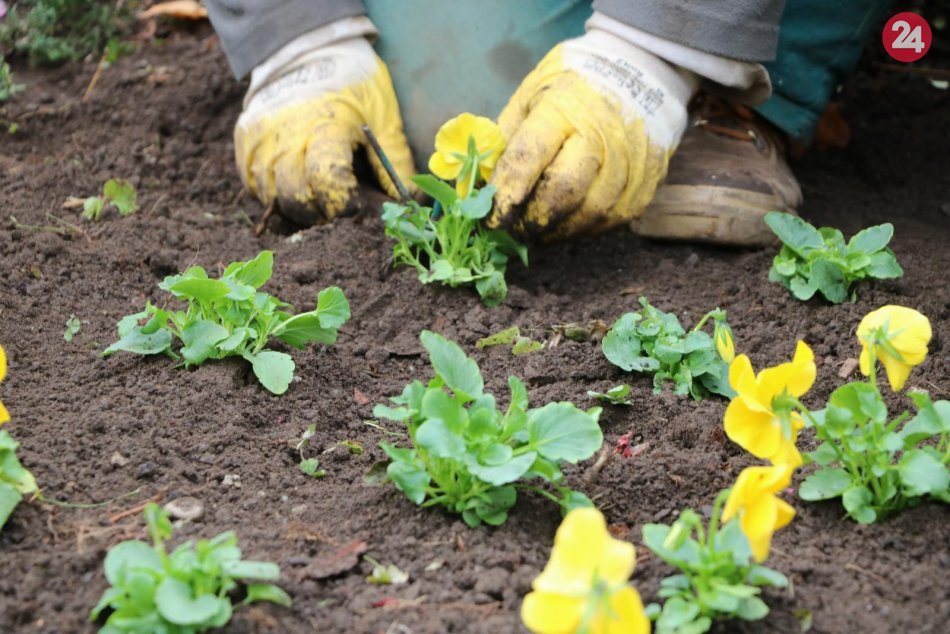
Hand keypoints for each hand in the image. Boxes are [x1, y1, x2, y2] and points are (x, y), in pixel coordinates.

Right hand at [235, 33, 412, 224]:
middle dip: (322, 213)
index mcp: (325, 128)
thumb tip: (409, 200)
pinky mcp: (244, 145)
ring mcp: (259, 142)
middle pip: (296, 199)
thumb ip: (395, 159)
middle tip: (340, 205)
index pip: (327, 183)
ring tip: (319, 195)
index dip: (345, 204)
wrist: (307, 49)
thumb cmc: (352, 84)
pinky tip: (298, 184)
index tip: (358, 205)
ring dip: (298, 208)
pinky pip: (254, 188)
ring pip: (272, 199)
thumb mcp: (383, 114)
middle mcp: (285, 137)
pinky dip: (277, 196)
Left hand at [489, 23, 695, 238]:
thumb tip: (480, 189)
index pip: (529, 157)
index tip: (489, 217)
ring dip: (556, 231)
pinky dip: (582, 228)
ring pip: (589, 214)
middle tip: (511, 230)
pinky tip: (563, 224)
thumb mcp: (531, 96)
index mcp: (564, 107)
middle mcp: (603, 134)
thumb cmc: (575, 85)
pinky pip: (611, 219)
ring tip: (534, 232)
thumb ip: (506, 141)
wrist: (641, 69)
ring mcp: (631, 160)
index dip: (506, 193)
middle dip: (530, 219)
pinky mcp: (646, 182)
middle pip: (563, 191)